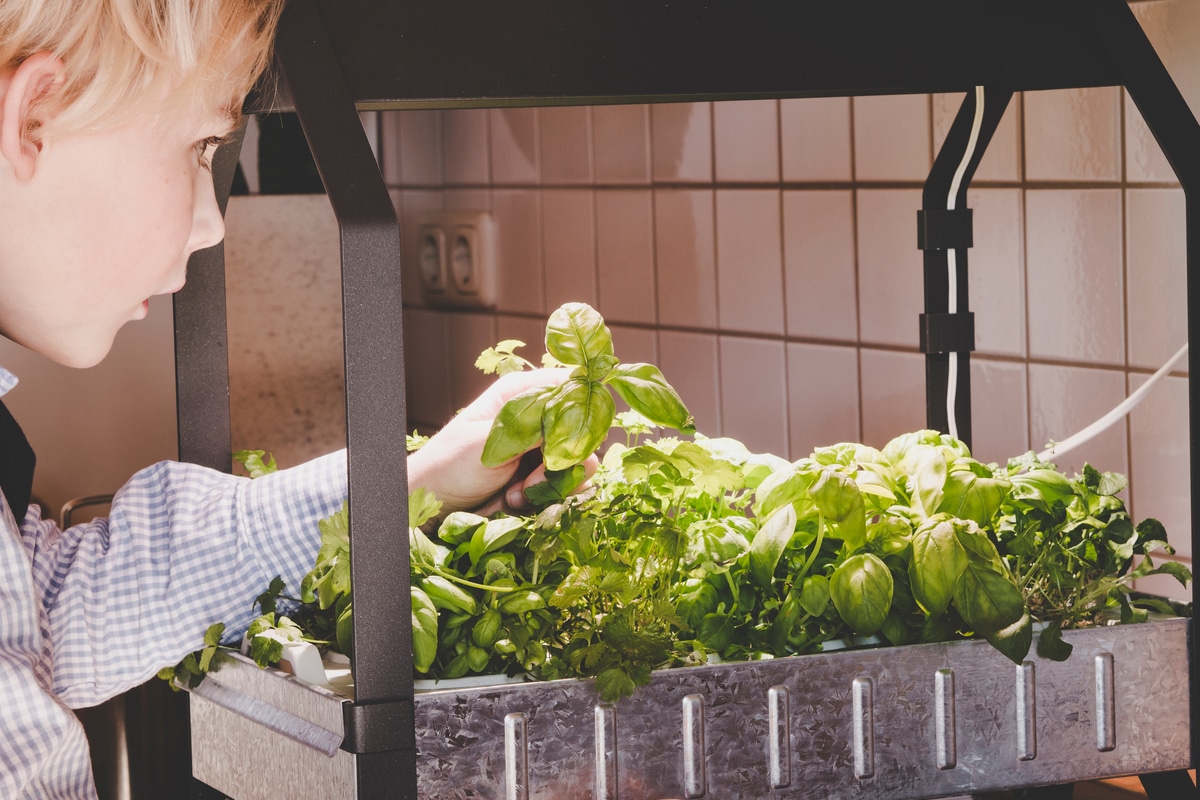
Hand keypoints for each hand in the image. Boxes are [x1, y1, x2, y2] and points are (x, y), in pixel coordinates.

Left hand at [407, 369, 598, 515]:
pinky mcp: (543, 477)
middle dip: (564, 458)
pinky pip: (569, 485)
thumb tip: (571, 417)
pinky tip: (518, 500)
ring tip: (519, 492)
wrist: (434, 505)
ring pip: (580, 461)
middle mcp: (537, 417)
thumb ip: (532, 428)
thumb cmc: (450, 464)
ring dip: (554, 482)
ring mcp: (542, 449)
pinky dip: (549, 497)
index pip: (570, 387)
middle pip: (582, 428)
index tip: (570, 437)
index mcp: (521, 393)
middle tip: (533, 476)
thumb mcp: (488, 440)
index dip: (580, 409)